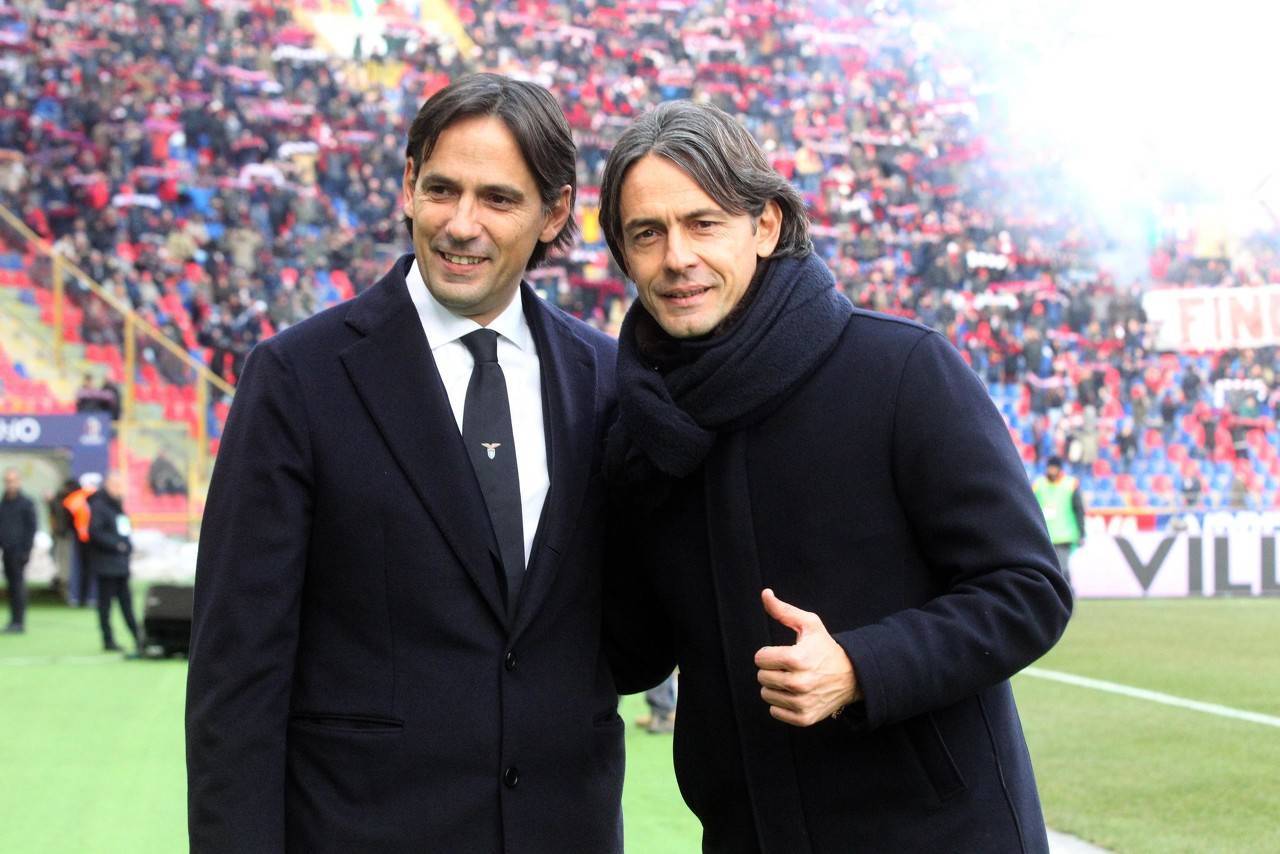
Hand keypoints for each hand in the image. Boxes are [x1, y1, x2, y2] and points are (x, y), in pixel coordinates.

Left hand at [754, 588, 858, 726]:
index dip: (768, 653)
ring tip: (792, 679)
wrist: (852, 676)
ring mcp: (802, 703)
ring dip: (775, 687)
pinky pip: (775, 712)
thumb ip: (783, 610)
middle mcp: (800, 683)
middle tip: (789, 667)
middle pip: (762, 677)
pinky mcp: (804, 718)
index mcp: (798, 659)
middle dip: (771, 670)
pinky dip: (781, 704)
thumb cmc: (825, 647)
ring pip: (766, 695)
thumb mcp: (809, 624)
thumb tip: (765, 593)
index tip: (782, 653)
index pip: (760, 658)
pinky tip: (795, 694)